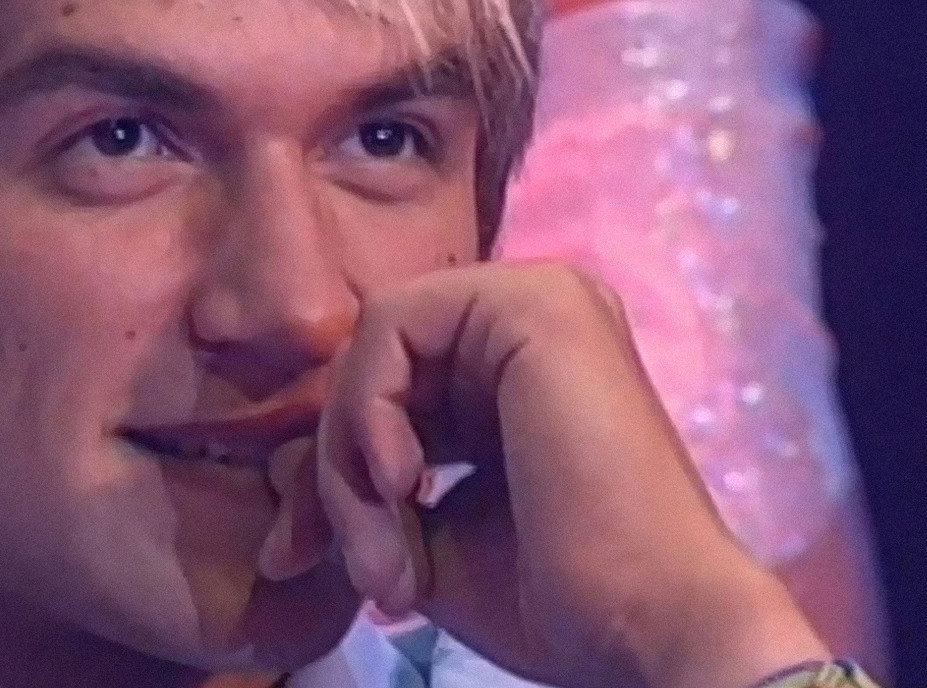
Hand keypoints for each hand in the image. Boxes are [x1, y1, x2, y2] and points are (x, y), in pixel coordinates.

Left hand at [269, 263, 830, 687]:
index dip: (331, 475)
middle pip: (373, 367)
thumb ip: (358, 482)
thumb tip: (280, 467)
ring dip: (350, 460)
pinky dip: (368, 410)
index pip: (386, 391)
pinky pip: (389, 327)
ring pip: (373, 349)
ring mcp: (540, 298)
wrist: (646, 628)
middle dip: (333, 475)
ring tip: (387, 554)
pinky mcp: (533, 301)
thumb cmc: (556, 595)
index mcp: (518, 370)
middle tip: (361, 572)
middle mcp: (534, 318)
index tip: (303, 561)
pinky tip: (398, 482)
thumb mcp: (422, 532)